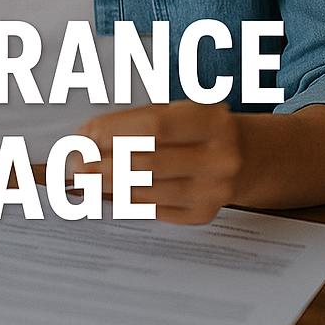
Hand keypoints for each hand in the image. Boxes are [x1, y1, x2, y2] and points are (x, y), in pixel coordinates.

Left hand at [75, 101, 242, 224]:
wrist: (249, 157)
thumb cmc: (199, 128)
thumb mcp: (178, 111)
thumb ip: (136, 122)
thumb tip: (87, 138)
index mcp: (211, 120)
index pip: (155, 127)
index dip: (115, 131)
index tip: (84, 134)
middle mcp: (219, 157)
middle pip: (148, 163)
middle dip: (103, 162)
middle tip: (75, 162)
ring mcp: (214, 189)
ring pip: (149, 190)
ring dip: (108, 184)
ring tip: (83, 177)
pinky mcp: (204, 213)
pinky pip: (156, 208)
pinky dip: (127, 199)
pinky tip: (108, 191)